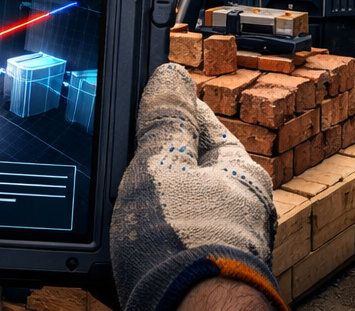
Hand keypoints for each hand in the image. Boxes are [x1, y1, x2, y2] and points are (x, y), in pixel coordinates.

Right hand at [111, 63, 284, 310]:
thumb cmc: (182, 245)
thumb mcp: (160, 166)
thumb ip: (162, 122)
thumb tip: (170, 76)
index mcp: (241, 175)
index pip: (204, 125)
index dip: (171, 111)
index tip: (146, 101)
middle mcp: (240, 212)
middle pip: (188, 173)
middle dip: (151, 167)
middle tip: (117, 162)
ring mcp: (220, 248)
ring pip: (174, 214)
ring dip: (143, 211)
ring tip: (114, 211)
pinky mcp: (197, 279)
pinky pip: (165, 251)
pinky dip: (141, 247)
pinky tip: (119, 252)